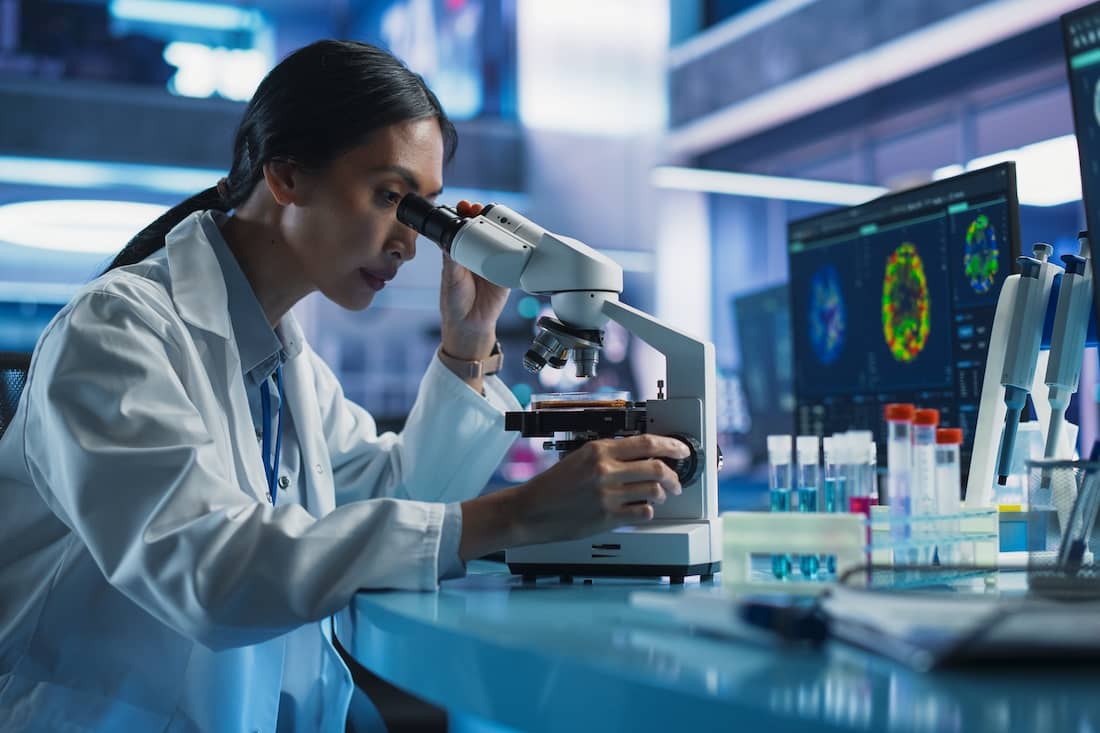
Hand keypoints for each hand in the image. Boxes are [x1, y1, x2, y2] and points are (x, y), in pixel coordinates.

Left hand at [439, 200, 509, 360]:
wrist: (470, 325)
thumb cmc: (455, 302)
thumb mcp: (450, 277)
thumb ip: (451, 259)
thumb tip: (449, 238)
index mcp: (461, 253)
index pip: (463, 228)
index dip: (464, 215)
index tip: (464, 206)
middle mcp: (478, 255)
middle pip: (483, 229)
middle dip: (482, 215)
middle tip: (478, 208)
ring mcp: (494, 262)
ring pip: (499, 239)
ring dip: (499, 226)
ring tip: (494, 216)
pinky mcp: (508, 273)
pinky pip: (514, 257)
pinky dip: (516, 246)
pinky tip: (515, 236)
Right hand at [508, 435, 687, 546]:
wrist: (531, 510)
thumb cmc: (552, 486)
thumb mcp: (579, 457)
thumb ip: (609, 454)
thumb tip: (640, 455)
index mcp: (599, 450)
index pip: (646, 443)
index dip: (671, 445)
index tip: (681, 449)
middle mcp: (605, 470)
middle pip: (656, 468)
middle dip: (674, 475)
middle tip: (677, 480)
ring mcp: (607, 495)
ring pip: (653, 491)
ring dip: (662, 494)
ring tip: (660, 495)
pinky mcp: (607, 518)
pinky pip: (642, 513)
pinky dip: (648, 511)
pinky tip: (642, 509)